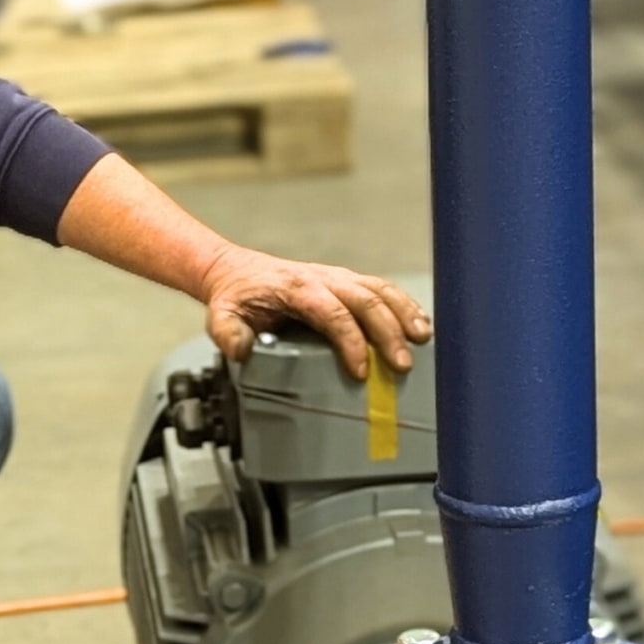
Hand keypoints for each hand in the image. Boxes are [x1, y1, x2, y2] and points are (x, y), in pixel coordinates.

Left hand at [198, 246, 431, 377]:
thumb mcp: (221, 316)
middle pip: (365, 301)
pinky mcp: (348, 281)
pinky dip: (404, 304)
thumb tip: (241, 350)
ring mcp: (339, 277)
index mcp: (297, 287)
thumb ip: (227, 333)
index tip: (360, 372)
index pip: (331, 313)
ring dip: (404, 314)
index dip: (349, 342)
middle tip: (401, 365)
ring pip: (380, 290)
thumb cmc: (236, 297)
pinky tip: (420, 325)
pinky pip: (382, 289)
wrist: (237, 271)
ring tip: (422, 340)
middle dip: (387, 333)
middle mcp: (323, 278)